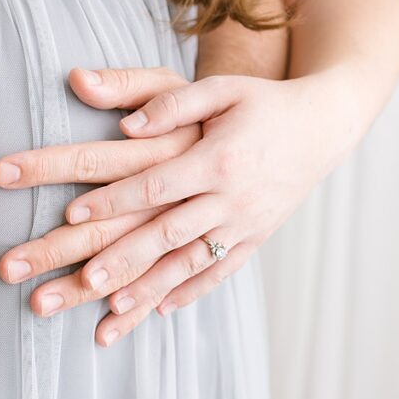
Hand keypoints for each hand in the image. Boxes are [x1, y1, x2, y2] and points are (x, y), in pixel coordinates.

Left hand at [62, 71, 343, 345]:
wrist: (325, 125)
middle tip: (85, 280)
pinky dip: (192, 292)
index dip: (113, 200)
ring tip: (113, 308)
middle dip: (124, 258)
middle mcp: (233, 198)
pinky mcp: (257, 238)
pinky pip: (222, 272)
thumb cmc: (263, 102)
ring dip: (151, 287)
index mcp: (219, 159)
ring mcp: (247, 224)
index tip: (73, 214)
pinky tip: (161, 310)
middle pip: (169, 234)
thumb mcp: (221, 89)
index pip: (156, 186)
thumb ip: (171, 103)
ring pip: (192, 263)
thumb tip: (124, 126)